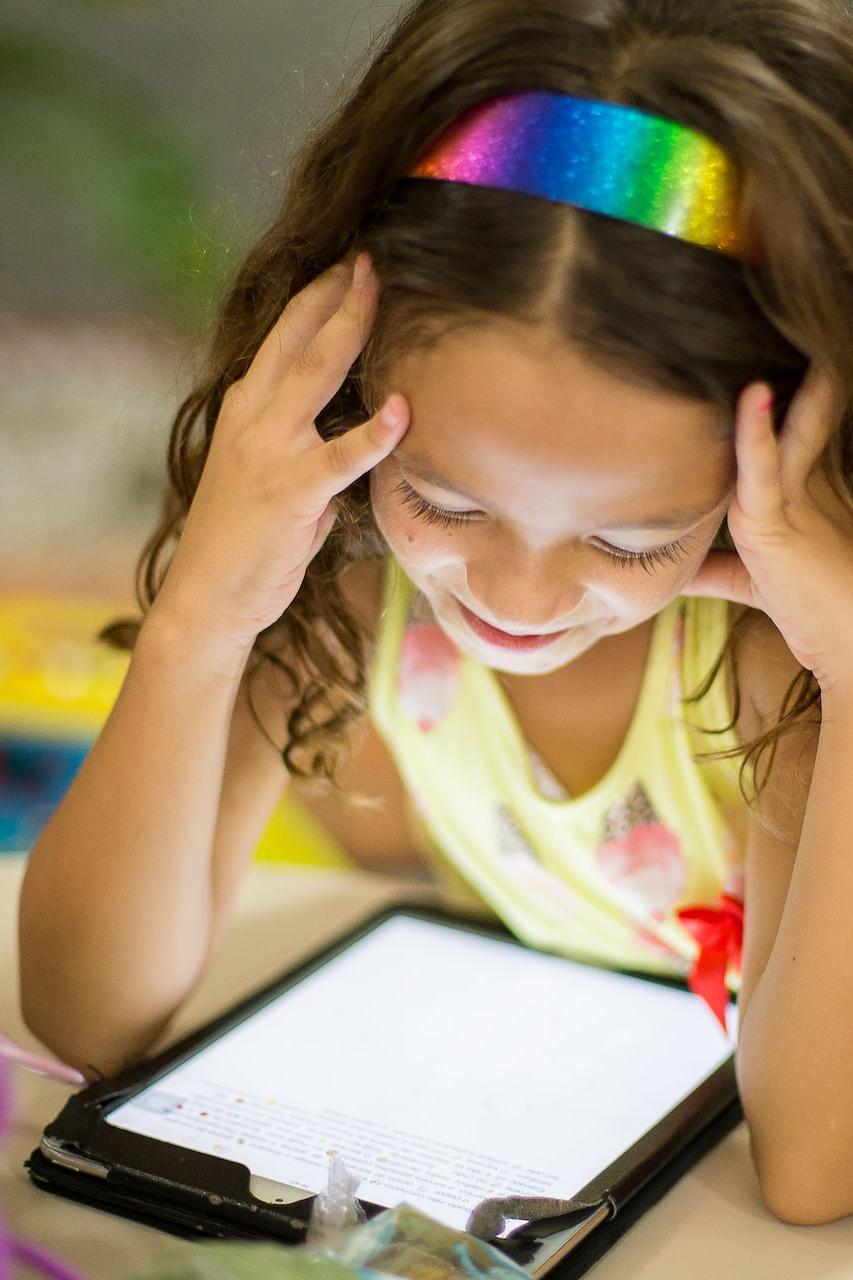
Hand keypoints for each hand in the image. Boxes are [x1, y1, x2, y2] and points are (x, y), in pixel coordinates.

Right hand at [149, 253, 409, 653]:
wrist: (207, 597)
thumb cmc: (245, 542)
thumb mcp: (270, 478)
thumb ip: (308, 452)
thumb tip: (353, 446)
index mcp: (246, 409)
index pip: (283, 336)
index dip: (316, 297)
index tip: (348, 264)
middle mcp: (252, 417)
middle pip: (298, 337)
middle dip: (336, 292)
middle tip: (369, 255)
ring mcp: (268, 451)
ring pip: (314, 373)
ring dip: (349, 326)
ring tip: (378, 289)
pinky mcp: (289, 492)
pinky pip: (339, 457)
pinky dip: (372, 434)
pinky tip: (400, 410)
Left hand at [681, 364, 852, 698]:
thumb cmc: (812, 614)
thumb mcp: (748, 583)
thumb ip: (712, 571)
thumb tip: (670, 573)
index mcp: (794, 490)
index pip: (775, 431)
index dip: (758, 398)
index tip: (736, 353)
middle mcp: (800, 483)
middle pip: (786, 418)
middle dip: (780, 376)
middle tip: (756, 320)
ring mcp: (797, 496)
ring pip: (782, 430)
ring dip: (773, 388)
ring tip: (756, 334)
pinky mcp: (782, 519)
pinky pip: (766, 468)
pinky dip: (755, 433)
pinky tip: (751, 395)